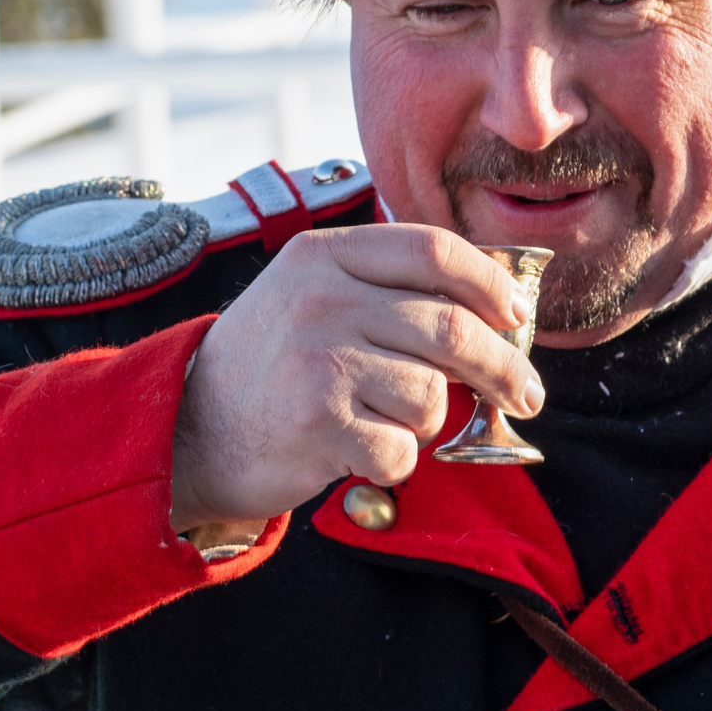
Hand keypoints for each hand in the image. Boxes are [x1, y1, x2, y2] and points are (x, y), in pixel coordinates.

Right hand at [166, 225, 545, 534]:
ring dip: (424, 420)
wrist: (185, 429)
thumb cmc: (267, 366)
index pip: (434, 250)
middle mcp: (322, 299)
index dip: (491, 283)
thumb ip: (385, 289)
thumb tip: (493, 311)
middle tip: (525, 394)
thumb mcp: (309, 296)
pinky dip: (395, 459)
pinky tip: (358, 449)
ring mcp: (320, 360)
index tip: (518, 316)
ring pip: (431, 394)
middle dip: (503, 369)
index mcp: (324, 257)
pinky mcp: (319, 423)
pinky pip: (403, 448)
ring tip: (381, 418)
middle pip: (452, 328)